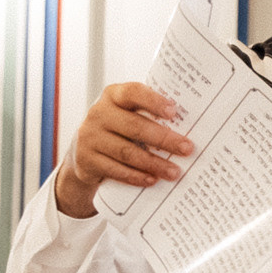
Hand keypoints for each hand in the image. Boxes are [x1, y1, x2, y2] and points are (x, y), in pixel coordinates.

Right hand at [52, 82, 191, 217]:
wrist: (83, 152)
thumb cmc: (117, 129)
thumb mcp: (127, 114)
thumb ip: (149, 114)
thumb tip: (188, 126)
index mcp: (113, 96)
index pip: (133, 92)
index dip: (153, 101)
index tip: (174, 112)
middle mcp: (98, 113)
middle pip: (134, 126)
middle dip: (164, 139)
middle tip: (187, 149)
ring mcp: (90, 138)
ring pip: (126, 152)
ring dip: (154, 163)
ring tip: (174, 172)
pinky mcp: (86, 161)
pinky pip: (115, 170)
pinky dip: (136, 176)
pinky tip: (152, 180)